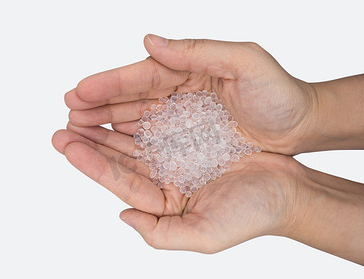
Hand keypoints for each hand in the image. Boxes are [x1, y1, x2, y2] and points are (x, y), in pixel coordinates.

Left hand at [52, 125, 301, 251]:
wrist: (287, 188)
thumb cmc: (252, 213)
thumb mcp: (205, 235)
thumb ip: (160, 233)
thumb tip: (124, 215)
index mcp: (164, 203)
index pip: (120, 182)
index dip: (92, 165)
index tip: (67, 145)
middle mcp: (166, 179)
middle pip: (119, 159)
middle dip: (90, 143)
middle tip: (64, 125)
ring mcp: (177, 156)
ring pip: (133, 139)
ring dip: (107, 125)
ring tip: (81, 110)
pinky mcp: (190, 137)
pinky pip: (157, 122)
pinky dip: (136, 113)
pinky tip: (118, 104)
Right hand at [65, 34, 316, 154]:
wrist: (300, 125)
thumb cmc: (278, 94)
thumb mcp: (246, 62)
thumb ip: (198, 51)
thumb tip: (150, 42)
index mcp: (188, 71)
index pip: (141, 77)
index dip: (109, 83)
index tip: (79, 91)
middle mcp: (179, 95)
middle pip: (130, 100)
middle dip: (97, 106)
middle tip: (67, 114)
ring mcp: (181, 121)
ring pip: (134, 122)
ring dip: (105, 126)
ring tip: (76, 131)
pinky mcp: (186, 145)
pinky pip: (150, 143)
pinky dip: (127, 144)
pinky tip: (108, 146)